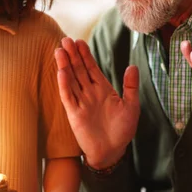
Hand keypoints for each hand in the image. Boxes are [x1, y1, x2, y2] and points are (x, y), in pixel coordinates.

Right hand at [55, 37, 139, 168]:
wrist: (112, 151)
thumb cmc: (122, 130)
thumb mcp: (131, 106)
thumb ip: (131, 87)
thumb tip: (132, 66)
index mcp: (102, 88)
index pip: (91, 67)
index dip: (85, 54)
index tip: (79, 41)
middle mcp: (89, 93)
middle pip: (78, 70)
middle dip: (72, 55)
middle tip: (65, 39)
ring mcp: (80, 102)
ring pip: (71, 80)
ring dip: (65, 66)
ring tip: (59, 51)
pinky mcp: (74, 113)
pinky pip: (68, 96)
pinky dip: (64, 84)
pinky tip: (61, 72)